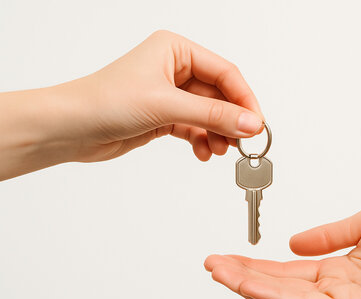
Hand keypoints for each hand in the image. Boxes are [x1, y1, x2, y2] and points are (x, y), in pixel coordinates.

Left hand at [0, 30, 262, 178]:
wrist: (69, 128)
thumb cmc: (104, 101)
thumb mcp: (167, 105)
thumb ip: (213, 115)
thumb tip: (251, 123)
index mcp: (176, 50)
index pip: (225, 73)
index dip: (244, 99)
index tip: (257, 124)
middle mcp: (174, 69)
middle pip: (219, 96)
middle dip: (231, 121)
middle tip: (243, 143)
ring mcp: (169, 95)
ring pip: (208, 114)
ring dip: (218, 133)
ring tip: (221, 150)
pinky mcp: (163, 117)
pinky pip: (194, 128)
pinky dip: (202, 140)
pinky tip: (203, 152)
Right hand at [205, 203, 360, 298]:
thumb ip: (327, 235)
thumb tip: (294, 242)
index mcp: (338, 270)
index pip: (287, 272)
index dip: (255, 265)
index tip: (227, 255)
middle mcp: (336, 290)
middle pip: (279, 287)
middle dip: (242, 277)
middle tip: (210, 265)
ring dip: (249, 286)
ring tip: (219, 272)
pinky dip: (274, 295)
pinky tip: (248, 283)